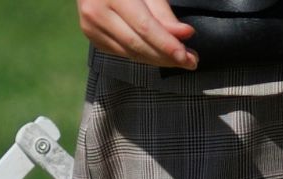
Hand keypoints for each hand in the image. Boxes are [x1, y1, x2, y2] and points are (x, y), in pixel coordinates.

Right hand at [77, 0, 197, 69]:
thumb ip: (163, 13)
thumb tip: (185, 34)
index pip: (144, 27)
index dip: (167, 45)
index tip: (187, 57)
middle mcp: (96, 12)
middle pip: (138, 45)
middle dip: (167, 57)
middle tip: (191, 61)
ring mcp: (91, 27)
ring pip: (132, 53)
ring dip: (159, 60)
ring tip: (181, 60)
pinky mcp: (93, 37)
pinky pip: (124, 53)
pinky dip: (145, 56)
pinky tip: (160, 55)